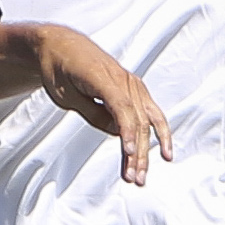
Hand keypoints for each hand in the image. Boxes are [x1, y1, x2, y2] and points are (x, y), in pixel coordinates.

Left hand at [31, 26, 172, 185]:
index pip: (121, 107)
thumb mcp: (66, 94)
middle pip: (137, 120)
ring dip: (147, 150)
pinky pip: (151, 113)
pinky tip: (165, 153)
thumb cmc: (59, 69)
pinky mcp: (135, 90)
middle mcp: (125, 80)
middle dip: (137, 152)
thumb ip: (93, 113)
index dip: (127, 131)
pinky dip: (159, 133)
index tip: (130, 152)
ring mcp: (133, 84)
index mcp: (104, 77)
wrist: (63, 46)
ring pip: (146, 121)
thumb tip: (118, 133)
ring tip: (141, 176)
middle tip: (134, 179)